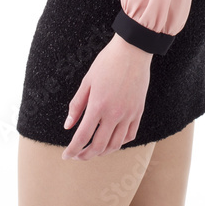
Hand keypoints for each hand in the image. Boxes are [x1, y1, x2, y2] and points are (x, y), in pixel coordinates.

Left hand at [62, 33, 151, 160]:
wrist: (133, 50)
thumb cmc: (107, 62)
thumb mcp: (87, 81)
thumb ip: (77, 105)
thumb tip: (68, 126)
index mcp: (98, 105)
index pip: (82, 137)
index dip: (72, 150)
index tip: (66, 155)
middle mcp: (114, 114)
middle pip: (98, 146)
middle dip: (85, 155)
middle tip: (77, 156)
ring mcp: (128, 114)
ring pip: (115, 145)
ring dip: (102, 152)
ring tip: (93, 151)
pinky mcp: (139, 111)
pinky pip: (130, 135)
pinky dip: (120, 143)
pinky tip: (112, 141)